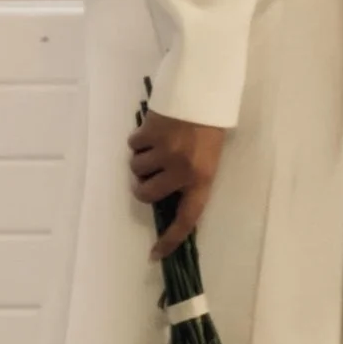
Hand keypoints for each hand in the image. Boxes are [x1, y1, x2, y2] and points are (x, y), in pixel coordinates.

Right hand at [130, 109, 226, 244]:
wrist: (205, 89)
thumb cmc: (209, 126)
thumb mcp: (208, 157)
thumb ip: (190, 179)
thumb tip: (163, 197)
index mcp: (203, 178)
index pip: (187, 218)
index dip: (171, 239)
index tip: (156, 254)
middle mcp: (182, 169)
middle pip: (146, 193)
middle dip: (143, 185)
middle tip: (150, 173)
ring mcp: (164, 150)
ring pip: (136, 168)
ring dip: (141, 159)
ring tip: (156, 144)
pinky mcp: (150, 131)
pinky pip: (133, 145)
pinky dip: (138, 139)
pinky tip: (153, 129)